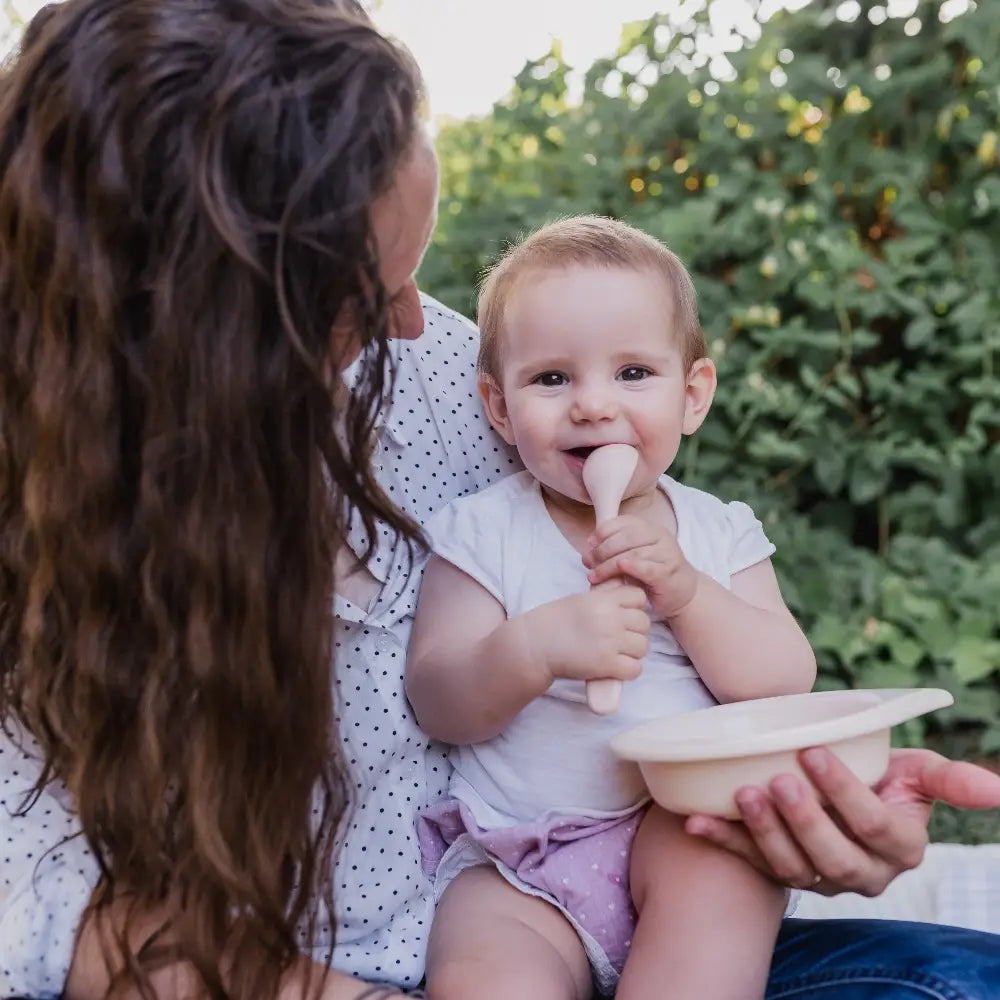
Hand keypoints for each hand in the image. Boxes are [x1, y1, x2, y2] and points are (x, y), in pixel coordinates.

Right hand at [529, 581, 649, 685]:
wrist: (535, 644)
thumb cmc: (555, 621)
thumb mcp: (581, 600)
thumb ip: (604, 598)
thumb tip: (624, 595)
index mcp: (603, 600)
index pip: (639, 597)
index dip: (634, 607)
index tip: (623, 615)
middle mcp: (610, 618)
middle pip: (644, 623)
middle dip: (634, 630)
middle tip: (619, 637)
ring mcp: (610, 642)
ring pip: (643, 646)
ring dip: (632, 651)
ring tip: (617, 653)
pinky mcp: (607, 665)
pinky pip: (635, 668)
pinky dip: (628, 670)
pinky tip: (615, 667)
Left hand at [583, 514, 697, 618]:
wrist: (683, 592)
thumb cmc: (653, 573)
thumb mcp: (634, 556)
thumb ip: (615, 550)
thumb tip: (588, 550)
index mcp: (651, 528)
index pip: (624, 522)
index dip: (604, 531)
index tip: (590, 544)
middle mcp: (661, 537)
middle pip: (627, 537)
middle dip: (603, 549)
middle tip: (588, 563)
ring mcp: (667, 554)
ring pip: (634, 554)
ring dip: (609, 564)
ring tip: (594, 575)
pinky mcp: (669, 573)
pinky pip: (649, 568)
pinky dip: (633, 566)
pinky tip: (620, 567)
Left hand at [684, 746, 999, 896]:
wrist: (833, 787)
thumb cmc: (880, 773)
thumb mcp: (915, 770)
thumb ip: (947, 779)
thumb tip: (998, 790)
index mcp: (898, 848)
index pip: (874, 826)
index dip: (847, 794)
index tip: (816, 751)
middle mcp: (860, 872)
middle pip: (832, 856)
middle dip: (804, 821)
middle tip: (779, 780)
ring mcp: (816, 877)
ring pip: (790, 866)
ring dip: (762, 833)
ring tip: (743, 793)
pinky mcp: (776, 869)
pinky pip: (746, 861)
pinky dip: (721, 841)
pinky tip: (695, 820)